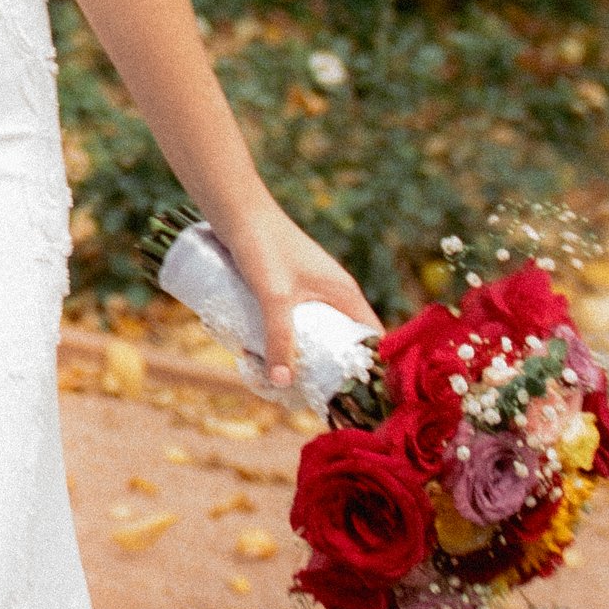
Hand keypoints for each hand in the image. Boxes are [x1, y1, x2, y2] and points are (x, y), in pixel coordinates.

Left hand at [227, 205, 377, 395]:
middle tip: (310, 395)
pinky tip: (263, 354)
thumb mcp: (273, 297)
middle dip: (327, 369)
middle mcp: (334, 294)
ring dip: (303, 355)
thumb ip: (279, 338)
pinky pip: (296, 322)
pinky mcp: (288, 288)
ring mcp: (311, 290)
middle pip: (342, 341)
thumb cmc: (263, 246)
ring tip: (282, 380)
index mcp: (345, 294)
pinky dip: (286, 339)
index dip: (368, 368)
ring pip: (315, 333)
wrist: (236, 210)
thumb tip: (282, 384)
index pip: (371, 338)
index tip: (353, 398)